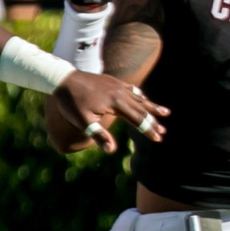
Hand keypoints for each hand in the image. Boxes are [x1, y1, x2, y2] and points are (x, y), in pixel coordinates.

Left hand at [48, 72, 168, 153]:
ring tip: (166, 112)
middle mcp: (121, 94)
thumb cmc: (71, 103)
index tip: (158, 138)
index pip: (137, 119)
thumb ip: (99, 135)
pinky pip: (132, 90)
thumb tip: (111, 151)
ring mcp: (118, 86)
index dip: (148, 130)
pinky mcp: (113, 82)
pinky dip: (140, 96)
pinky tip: (144, 99)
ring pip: (139, 99)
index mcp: (116, 104)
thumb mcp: (83, 122)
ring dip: (152, 107)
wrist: (63, 79)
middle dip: (153, 122)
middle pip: (141, 110)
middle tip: (163, 132)